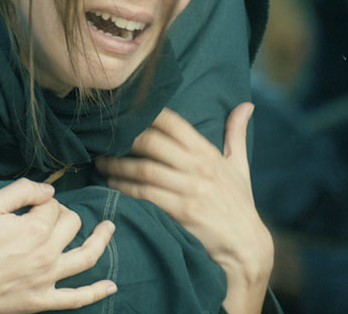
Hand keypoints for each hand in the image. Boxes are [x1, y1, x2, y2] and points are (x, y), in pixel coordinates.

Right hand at [0, 178, 116, 313]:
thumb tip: (50, 191)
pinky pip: (75, 299)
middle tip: (47, 215)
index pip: (54, 205)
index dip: (42, 202)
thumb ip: (24, 190)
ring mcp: (46, 280)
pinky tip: (111, 286)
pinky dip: (95, 293)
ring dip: (101, 240)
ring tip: (109, 228)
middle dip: (63, 214)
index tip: (28, 206)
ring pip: (86, 256)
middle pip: (72, 224)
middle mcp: (47, 254)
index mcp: (36, 229)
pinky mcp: (40, 301)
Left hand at [96, 103, 273, 313]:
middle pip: (152, 142)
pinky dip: (124, 189)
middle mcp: (198, 167)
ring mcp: (189, 190)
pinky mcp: (181, 212)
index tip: (128, 113)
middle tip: (106, 139)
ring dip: (117, 165)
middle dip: (125, 138)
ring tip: (101, 162)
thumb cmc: (239, 202)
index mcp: (208, 152)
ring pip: (143, 169)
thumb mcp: (240, 165)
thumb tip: (246, 104)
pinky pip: (144, 196)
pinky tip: (112, 185)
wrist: (246, 245)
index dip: (148, 114)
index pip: (173, 123)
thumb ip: (237, 133)